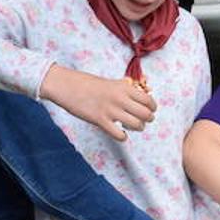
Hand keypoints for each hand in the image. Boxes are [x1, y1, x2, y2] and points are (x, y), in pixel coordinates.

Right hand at [39, 66, 155, 141]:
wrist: (67, 86)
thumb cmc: (87, 84)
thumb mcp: (110, 83)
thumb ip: (125, 90)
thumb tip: (138, 96)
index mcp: (123, 87)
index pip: (148, 100)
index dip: (152, 107)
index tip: (151, 110)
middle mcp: (120, 99)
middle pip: (145, 114)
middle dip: (148, 119)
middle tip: (145, 120)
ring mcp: (110, 110)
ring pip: (136, 125)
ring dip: (138, 128)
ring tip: (134, 127)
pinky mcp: (100, 121)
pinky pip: (119, 134)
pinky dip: (123, 136)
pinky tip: (120, 133)